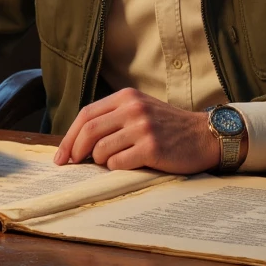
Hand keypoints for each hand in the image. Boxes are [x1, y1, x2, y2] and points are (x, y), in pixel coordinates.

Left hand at [54, 88, 221, 173]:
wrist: (204, 135)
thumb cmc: (168, 127)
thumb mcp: (141, 110)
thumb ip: (114, 118)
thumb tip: (79, 142)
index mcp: (127, 97)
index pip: (86, 114)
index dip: (70, 136)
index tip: (62, 155)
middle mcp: (133, 108)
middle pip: (88, 130)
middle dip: (74, 150)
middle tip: (70, 164)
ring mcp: (142, 127)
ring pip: (101, 149)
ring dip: (100, 161)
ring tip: (112, 162)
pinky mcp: (151, 147)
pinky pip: (118, 163)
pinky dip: (116, 168)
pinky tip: (128, 165)